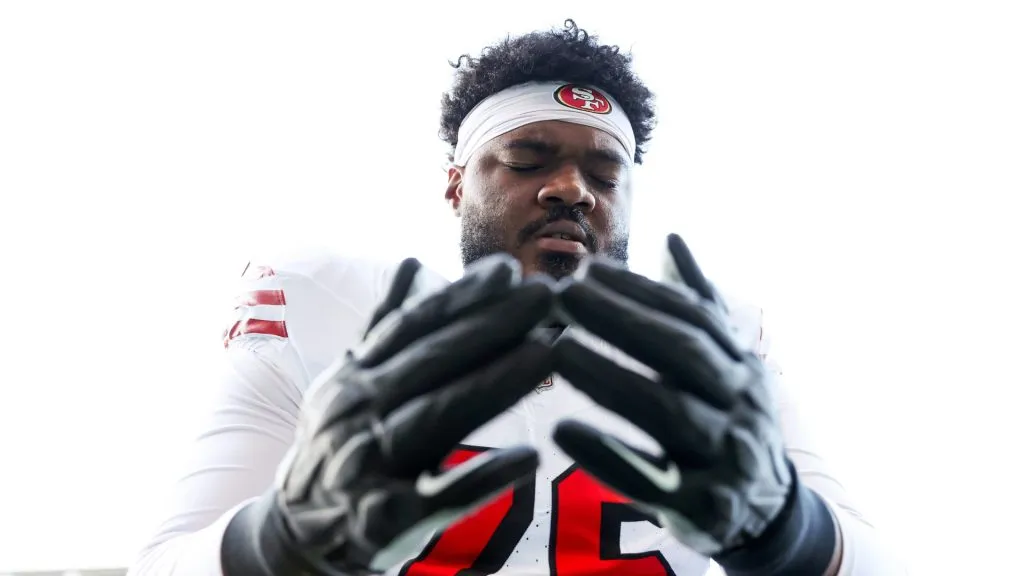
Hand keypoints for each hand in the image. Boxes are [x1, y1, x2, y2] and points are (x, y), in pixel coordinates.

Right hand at [269, 255, 555, 574]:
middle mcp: (357, 412)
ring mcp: (368, 464)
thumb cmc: (341, 445)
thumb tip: (412, 263)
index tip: (510, 269)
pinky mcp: (386, 518)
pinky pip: (442, 496)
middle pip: (431, 361)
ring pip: (437, 415)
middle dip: (491, 324)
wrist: (296, 532)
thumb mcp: (350, 382)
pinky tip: (530, 457)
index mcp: (356, 376)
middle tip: (547, 294)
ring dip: (493, 382)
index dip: (461, 296)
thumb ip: (385, 327)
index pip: (413, 326)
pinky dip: (484, 477)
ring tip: (547, 353)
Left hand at [550, 234, 791, 556]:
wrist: (770, 512)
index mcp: (742, 366)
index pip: (692, 318)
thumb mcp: (726, 364)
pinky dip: (608, 455)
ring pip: (669, 411)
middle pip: (682, 354)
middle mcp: (743, 406)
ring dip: (610, 377)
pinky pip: (652, 480)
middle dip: (622, 319)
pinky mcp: (705, 508)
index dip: (641, 291)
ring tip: (556, 350)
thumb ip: (697, 305)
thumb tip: (671, 238)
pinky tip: (562, 430)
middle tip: (563, 294)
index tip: (589, 269)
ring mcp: (729, 457)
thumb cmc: (728, 422)